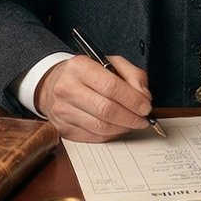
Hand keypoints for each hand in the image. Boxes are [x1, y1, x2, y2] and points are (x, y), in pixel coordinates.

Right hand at [34, 54, 154, 141]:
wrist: (53, 83)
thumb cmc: (86, 73)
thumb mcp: (110, 63)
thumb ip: (132, 75)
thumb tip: (144, 97)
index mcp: (79, 67)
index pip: (111, 87)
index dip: (132, 100)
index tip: (146, 107)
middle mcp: (67, 88)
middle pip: (106, 110)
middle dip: (130, 118)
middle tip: (143, 119)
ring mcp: (62, 110)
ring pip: (100, 127)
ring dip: (122, 128)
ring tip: (132, 123)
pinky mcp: (62, 127)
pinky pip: (92, 137)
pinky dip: (110, 135)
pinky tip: (117, 128)